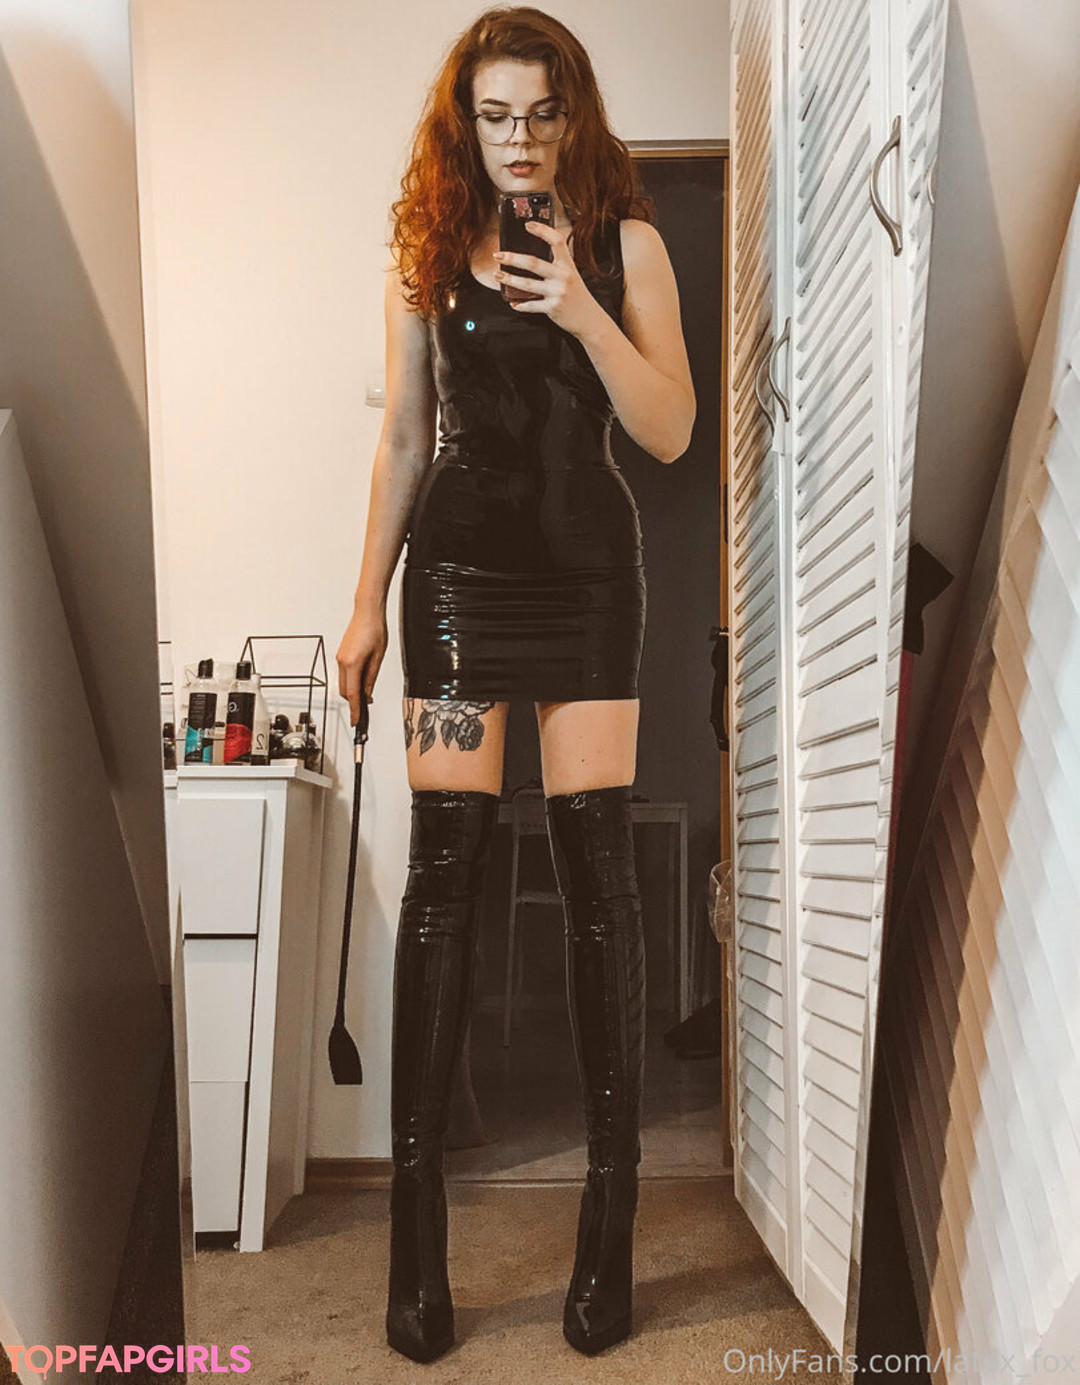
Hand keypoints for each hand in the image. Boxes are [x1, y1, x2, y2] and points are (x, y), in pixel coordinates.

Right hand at [336, 604, 386, 725]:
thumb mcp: (378, 657)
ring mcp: (340, 658)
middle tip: (364, 711)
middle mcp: (342, 662)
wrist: (367, 612)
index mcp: (352, 663)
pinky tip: (361, 682)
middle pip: (346, 691)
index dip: (355, 710)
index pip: (353, 694)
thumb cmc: (374, 629)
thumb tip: (368, 694)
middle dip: (354, 702)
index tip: (356, 720)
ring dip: (353, 692)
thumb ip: (371, 678)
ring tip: (366, 696)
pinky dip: (351, 682)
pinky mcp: (341, 654)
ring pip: (344, 683)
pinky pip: (344, 674)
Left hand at [494, 220, 606, 338]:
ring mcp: (557, 292)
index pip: (557, 241)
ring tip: (498, 275)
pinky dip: (520, 305)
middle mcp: (563, 276)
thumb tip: (531, 258)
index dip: (542, 231)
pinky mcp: (552, 308)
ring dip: (509, 279)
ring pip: (527, 284)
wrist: (589, 319)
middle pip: (533, 263)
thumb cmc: (577, 295)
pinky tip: (513, 303)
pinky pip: (531, 305)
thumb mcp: (571, 275)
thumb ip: (556, 266)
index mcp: (568, 265)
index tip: (528, 225)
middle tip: (498, 255)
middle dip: (512, 258)